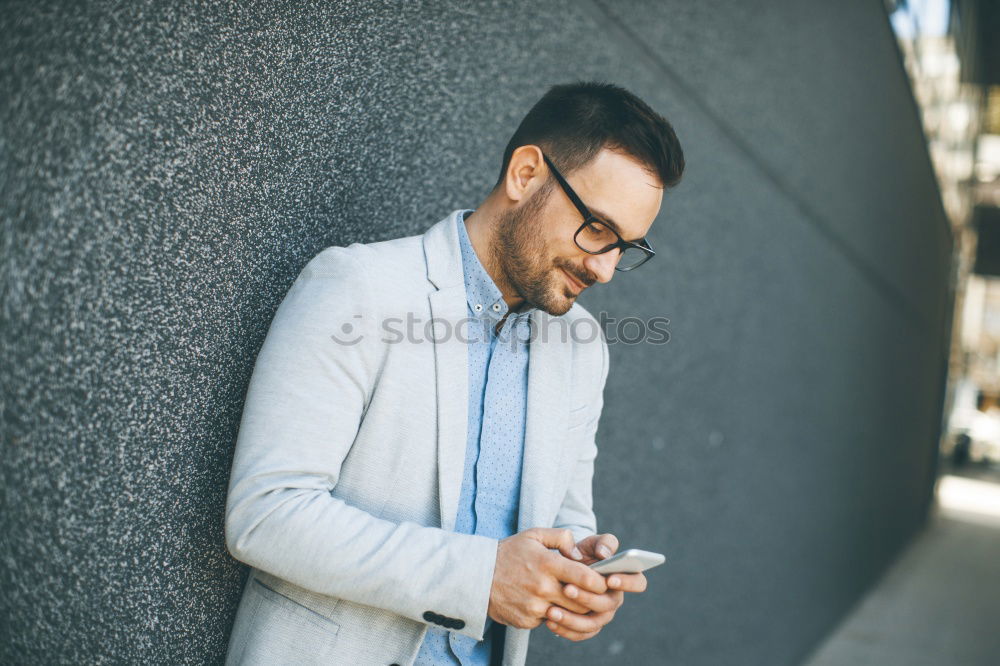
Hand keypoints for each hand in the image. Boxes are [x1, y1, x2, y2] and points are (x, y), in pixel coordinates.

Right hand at [488, 528, 608, 628]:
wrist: (476, 576)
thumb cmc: (509, 553)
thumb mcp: (533, 535)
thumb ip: (560, 537)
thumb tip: (579, 553)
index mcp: (547, 564)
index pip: (585, 578)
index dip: (600, 582)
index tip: (605, 582)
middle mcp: (542, 587)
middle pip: (581, 601)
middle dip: (591, 598)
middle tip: (594, 594)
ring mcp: (534, 607)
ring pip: (568, 614)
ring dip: (574, 609)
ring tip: (573, 599)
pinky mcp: (526, 621)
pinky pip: (549, 621)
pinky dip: (553, 614)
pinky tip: (547, 603)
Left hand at [544, 533, 647, 641]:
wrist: (561, 569)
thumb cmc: (581, 553)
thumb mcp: (591, 543)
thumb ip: (602, 542)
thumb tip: (604, 553)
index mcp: (623, 577)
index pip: (638, 582)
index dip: (627, 583)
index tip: (609, 579)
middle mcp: (615, 598)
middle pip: (609, 604)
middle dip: (588, 598)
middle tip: (567, 589)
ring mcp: (602, 615)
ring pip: (593, 623)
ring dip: (573, 619)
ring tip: (552, 611)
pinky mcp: (588, 627)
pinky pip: (579, 634)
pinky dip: (565, 629)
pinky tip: (549, 620)